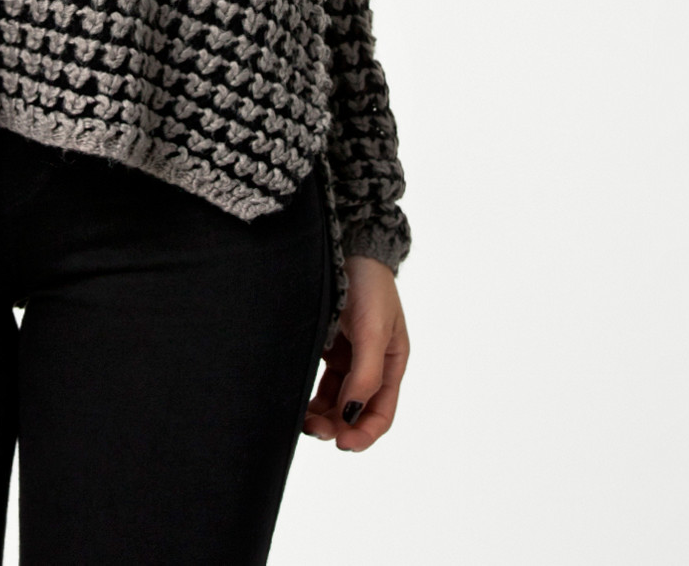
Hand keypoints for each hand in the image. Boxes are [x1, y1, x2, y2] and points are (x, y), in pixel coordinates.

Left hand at [303, 255, 407, 450]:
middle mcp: (371, 362)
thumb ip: (366, 374)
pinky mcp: (327, 342)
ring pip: (335, 398)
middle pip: (356, 410)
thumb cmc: (369, 284)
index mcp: (391, 362)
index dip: (364, 434)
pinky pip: (320, 378)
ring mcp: (348, 353)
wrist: (347, 242)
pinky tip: (297, 396)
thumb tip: (353, 415)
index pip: (381, 413)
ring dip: (322, 413)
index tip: (343, 444)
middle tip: (312, 430)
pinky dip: (311, 392)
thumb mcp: (373, 331)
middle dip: (337, 425)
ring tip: (302, 418)